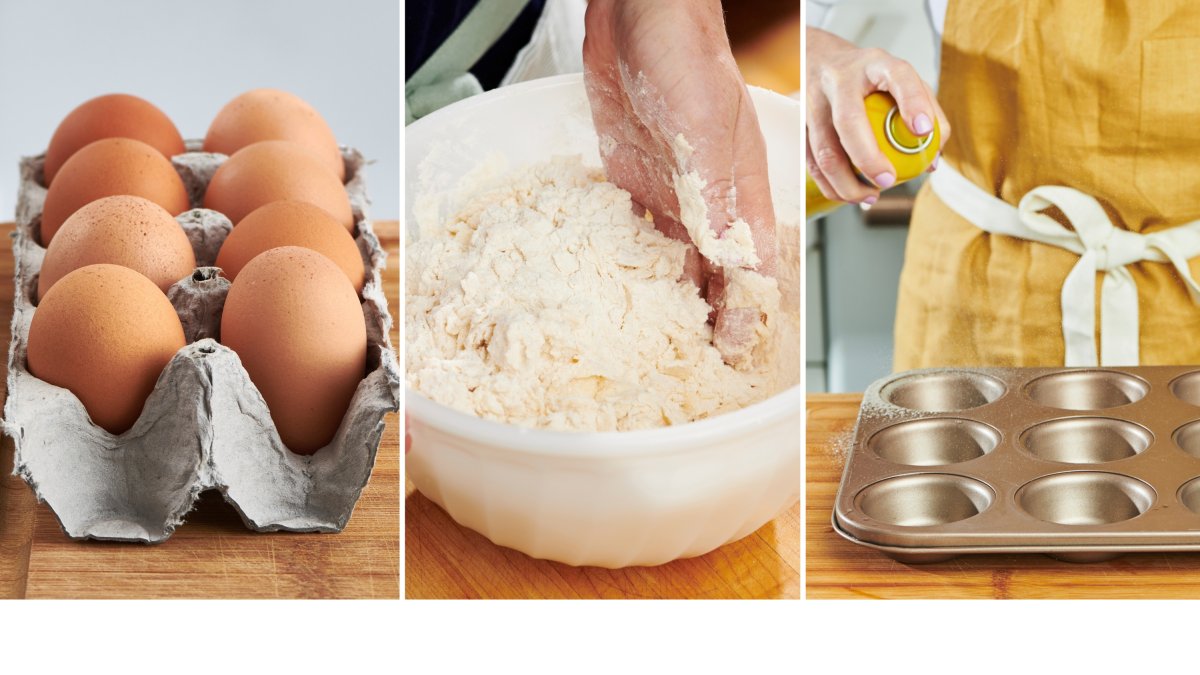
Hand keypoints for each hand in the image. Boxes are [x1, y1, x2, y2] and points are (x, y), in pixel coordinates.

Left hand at [583, 0, 775, 360]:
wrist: (640, 17)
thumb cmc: (687, 62)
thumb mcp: (707, 135)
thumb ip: (718, 199)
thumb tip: (728, 266)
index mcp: (744, 193)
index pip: (754, 269)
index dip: (747, 315)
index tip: (733, 356)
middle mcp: (710, 202)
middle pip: (717, 274)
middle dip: (709, 319)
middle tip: (692, 364)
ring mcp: (671, 194)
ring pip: (675, 261)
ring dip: (669, 300)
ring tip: (654, 343)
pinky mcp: (633, 183)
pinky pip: (634, 236)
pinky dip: (630, 266)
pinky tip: (616, 292)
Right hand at [805, 27, 949, 205]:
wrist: (819, 59)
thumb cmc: (868, 78)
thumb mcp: (900, 80)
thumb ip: (925, 111)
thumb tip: (931, 160)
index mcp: (874, 64)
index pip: (897, 76)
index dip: (912, 103)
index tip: (923, 131)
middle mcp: (840, 79)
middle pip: (848, 121)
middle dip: (868, 157)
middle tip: (888, 180)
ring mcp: (813, 101)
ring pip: (824, 149)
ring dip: (847, 182)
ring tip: (871, 196)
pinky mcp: (798, 123)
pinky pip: (811, 162)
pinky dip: (830, 185)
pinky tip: (849, 194)